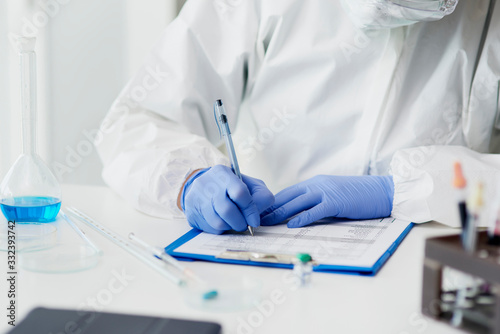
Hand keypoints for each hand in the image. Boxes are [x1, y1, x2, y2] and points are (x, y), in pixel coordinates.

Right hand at [182, 165, 274, 233]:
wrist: (204, 187)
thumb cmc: (232, 187)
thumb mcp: (250, 185)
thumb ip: (260, 196)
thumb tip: (256, 218)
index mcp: (223, 173)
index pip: (240, 192)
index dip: (250, 210)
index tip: (255, 221)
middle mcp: (207, 184)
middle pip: (227, 210)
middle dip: (240, 222)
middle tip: (244, 225)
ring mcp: (196, 199)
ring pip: (218, 222)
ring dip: (230, 227)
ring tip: (234, 223)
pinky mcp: (191, 214)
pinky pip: (210, 229)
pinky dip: (220, 229)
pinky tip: (222, 221)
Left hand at [260, 175, 393, 227]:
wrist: (382, 191)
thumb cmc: (359, 196)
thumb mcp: (333, 195)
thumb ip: (317, 202)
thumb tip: (301, 214)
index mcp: (315, 183)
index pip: (288, 192)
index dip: (272, 202)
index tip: (259, 211)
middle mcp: (317, 185)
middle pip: (288, 197)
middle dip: (270, 208)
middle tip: (255, 218)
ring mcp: (326, 192)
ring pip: (297, 202)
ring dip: (279, 213)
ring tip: (266, 222)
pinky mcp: (336, 202)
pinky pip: (315, 210)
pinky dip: (302, 218)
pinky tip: (291, 225)